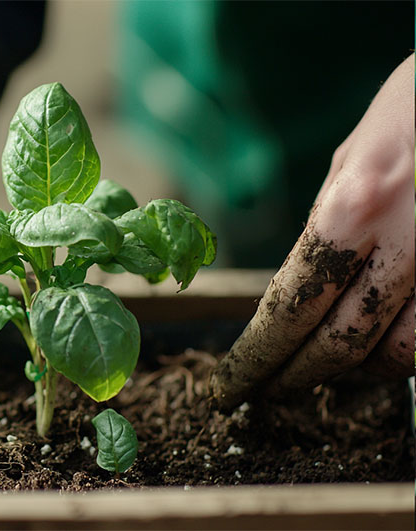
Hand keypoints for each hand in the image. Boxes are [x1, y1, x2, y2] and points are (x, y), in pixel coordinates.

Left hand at [210, 54, 414, 409]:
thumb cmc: (411, 108)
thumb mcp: (348, 160)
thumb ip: (324, 228)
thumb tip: (297, 288)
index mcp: (354, 209)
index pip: (288, 310)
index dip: (255, 359)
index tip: (230, 386)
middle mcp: (404, 244)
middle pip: (338, 345)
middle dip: (294, 378)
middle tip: (268, 392)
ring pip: (399, 355)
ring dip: (356, 373)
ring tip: (324, 370)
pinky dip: (403, 352)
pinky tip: (381, 348)